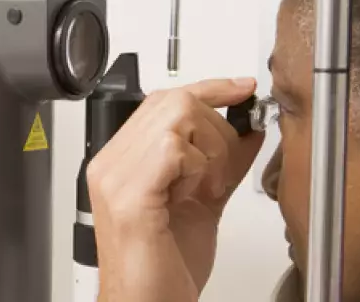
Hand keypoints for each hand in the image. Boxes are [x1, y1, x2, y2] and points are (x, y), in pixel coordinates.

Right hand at [87, 78, 264, 301]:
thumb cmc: (164, 270)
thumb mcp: (204, 204)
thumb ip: (221, 164)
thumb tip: (248, 130)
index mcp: (122, 163)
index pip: (162, 100)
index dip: (208, 89)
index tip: (241, 89)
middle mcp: (111, 165)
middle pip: (171, 100)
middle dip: (215, 124)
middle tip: (222, 167)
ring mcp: (116, 178)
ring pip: (175, 117)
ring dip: (209, 147)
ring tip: (207, 186)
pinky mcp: (130, 197)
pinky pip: (172, 148)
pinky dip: (198, 165)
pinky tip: (197, 193)